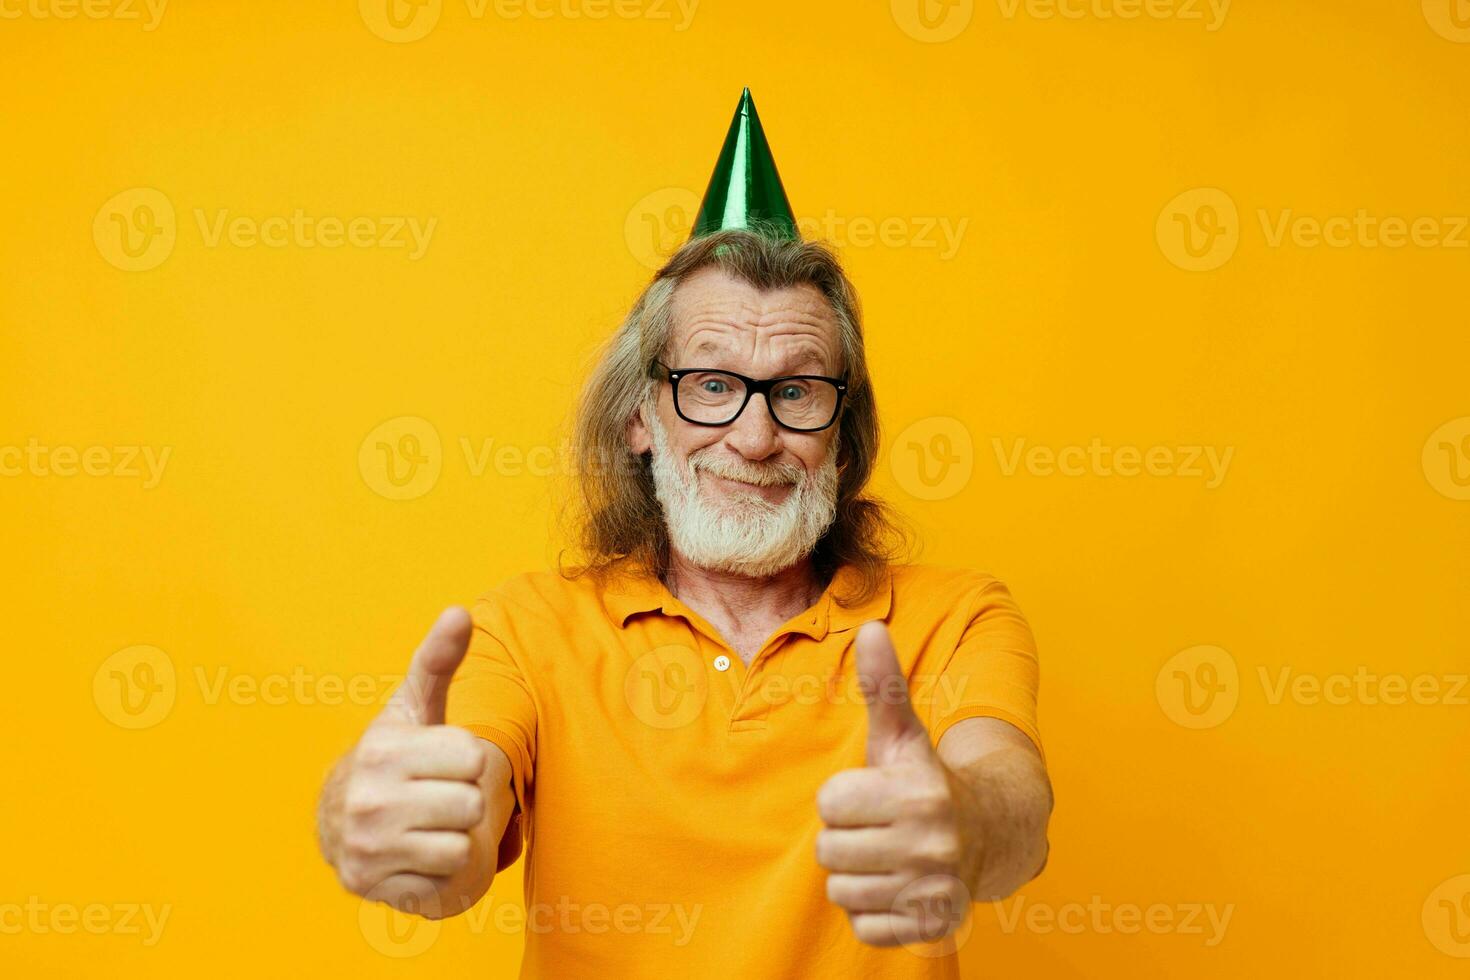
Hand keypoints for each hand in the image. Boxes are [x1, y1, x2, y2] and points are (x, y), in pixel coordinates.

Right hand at [320, 607, 488, 914]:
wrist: (339, 819)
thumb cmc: (394, 757)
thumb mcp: (414, 707)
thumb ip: (438, 659)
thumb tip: (459, 611)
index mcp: (383, 750)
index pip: (475, 757)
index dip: (468, 760)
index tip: (440, 761)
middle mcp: (368, 799)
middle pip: (473, 803)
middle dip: (465, 800)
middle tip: (435, 796)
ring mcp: (368, 847)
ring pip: (463, 845)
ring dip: (455, 838)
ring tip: (427, 824)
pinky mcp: (372, 886)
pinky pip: (445, 882)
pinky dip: (439, 872)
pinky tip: (414, 854)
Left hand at [816, 621, 977, 947]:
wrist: (990, 833)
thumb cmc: (926, 779)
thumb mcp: (903, 734)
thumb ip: (882, 684)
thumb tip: (869, 627)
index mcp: (919, 793)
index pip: (830, 802)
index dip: (844, 797)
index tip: (872, 794)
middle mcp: (932, 844)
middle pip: (829, 851)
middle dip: (846, 838)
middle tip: (878, 827)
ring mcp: (933, 889)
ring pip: (842, 891)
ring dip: (857, 875)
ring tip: (888, 855)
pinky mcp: (932, 926)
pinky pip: (864, 926)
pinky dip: (875, 911)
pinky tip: (898, 886)